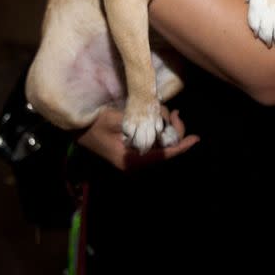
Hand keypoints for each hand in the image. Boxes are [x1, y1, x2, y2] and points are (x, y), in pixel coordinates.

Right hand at [76, 106, 199, 170]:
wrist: (79, 129)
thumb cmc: (95, 124)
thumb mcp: (117, 119)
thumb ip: (140, 121)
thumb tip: (161, 117)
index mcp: (133, 160)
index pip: (164, 154)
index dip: (181, 146)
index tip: (195, 139)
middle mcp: (137, 163)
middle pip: (166, 149)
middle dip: (174, 130)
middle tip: (175, 113)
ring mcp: (136, 157)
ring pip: (161, 144)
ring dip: (166, 128)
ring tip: (166, 112)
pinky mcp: (134, 151)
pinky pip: (154, 142)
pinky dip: (159, 130)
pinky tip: (159, 117)